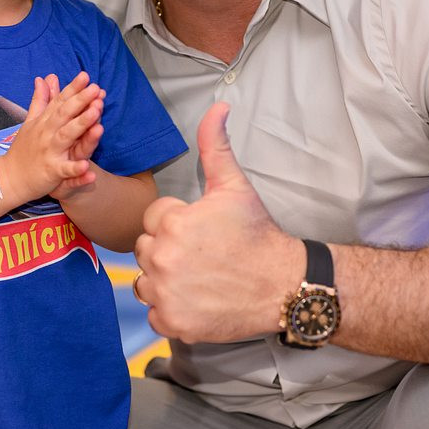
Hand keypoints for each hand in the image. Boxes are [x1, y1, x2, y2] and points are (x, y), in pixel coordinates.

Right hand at [0, 72, 102, 203]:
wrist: (9, 178)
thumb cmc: (23, 149)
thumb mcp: (30, 122)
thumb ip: (40, 100)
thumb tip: (42, 78)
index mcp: (43, 122)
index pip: (59, 101)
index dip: (72, 88)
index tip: (85, 75)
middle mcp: (46, 134)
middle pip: (64, 114)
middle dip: (80, 100)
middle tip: (95, 88)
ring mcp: (49, 152)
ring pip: (67, 136)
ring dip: (81, 124)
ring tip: (96, 112)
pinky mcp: (51, 172)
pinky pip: (65, 170)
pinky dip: (75, 169)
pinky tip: (87, 166)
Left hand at [133, 102, 300, 343]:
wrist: (283, 286)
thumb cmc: (256, 235)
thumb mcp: (234, 186)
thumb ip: (215, 145)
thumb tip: (217, 106)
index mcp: (170, 223)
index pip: (152, 219)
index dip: (177, 223)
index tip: (202, 232)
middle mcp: (161, 258)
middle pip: (145, 249)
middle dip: (167, 251)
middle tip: (203, 256)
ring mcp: (165, 293)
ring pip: (145, 280)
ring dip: (164, 280)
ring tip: (199, 277)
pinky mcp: (171, 322)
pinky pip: (154, 312)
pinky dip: (171, 310)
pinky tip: (197, 300)